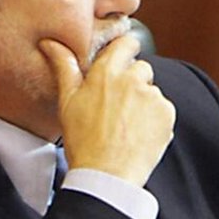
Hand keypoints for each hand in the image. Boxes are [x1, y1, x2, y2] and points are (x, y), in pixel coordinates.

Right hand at [40, 32, 174, 186]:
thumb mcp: (67, 101)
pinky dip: (155, 119)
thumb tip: (51, 43)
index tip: (121, 59)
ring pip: (151, 90)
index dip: (125, 50)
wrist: (107, 175)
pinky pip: (163, 109)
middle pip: (141, 67)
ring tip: (126, 123)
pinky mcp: (167, 114)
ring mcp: (152, 96)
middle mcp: (132, 79)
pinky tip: (138, 132)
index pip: (126, 43)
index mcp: (106, 72)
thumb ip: (64, 66)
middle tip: (117, 104)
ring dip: (143, 101)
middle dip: (132, 81)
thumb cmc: (83, 140)